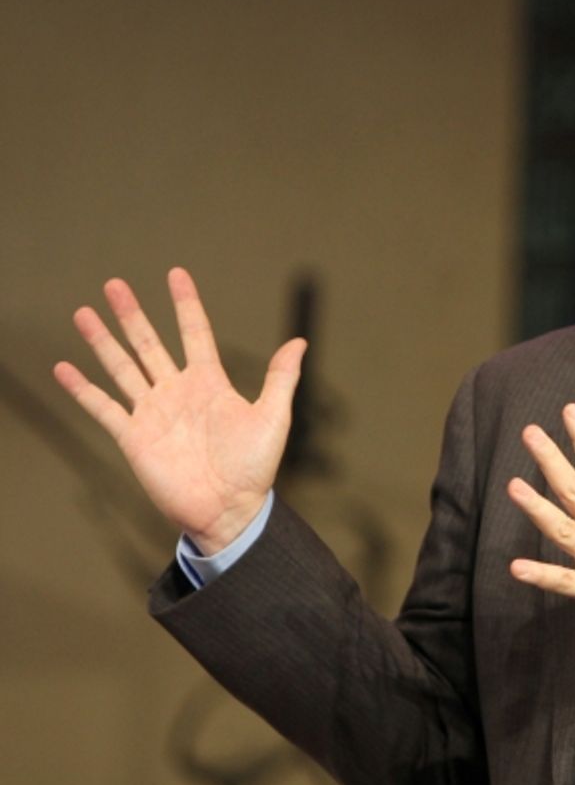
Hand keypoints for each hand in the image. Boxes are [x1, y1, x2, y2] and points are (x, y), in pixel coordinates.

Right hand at [53, 268, 305, 552]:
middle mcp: (178, 392)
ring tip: (83, 313)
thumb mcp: (273, 418)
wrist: (230, 510)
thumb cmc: (255, 468)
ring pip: (122, 368)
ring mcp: (153, 413)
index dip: (186, 304)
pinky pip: (103, 408)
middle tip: (114, 283)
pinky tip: (64, 368)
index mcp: (210, 383)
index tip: (176, 274)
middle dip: (132, 314)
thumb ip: (280, 378)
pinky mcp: (134, 438)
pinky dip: (82, 389)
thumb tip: (300, 342)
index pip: (195, 333)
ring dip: (103, 341)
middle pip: (149, 344)